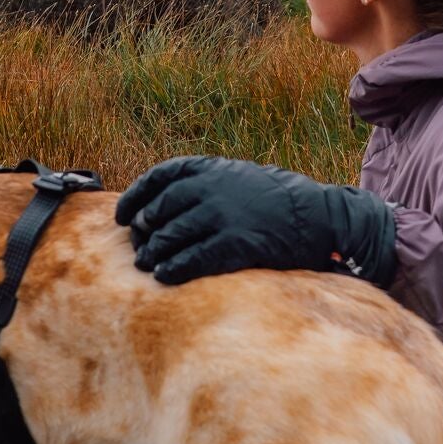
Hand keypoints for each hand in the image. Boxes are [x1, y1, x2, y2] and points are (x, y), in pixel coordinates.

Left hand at [116, 155, 396, 286]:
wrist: (317, 216)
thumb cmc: (273, 200)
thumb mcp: (236, 177)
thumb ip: (201, 184)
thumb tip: (156, 205)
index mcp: (210, 168)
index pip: (158, 178)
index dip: (135, 197)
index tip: (124, 216)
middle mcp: (211, 188)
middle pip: (159, 210)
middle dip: (144, 230)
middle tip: (139, 246)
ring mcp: (222, 215)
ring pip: (170, 236)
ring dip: (153, 252)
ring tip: (148, 264)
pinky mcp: (235, 243)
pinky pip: (191, 259)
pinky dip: (173, 268)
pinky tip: (165, 275)